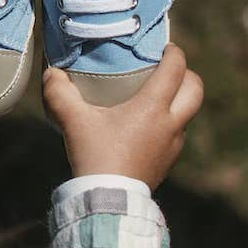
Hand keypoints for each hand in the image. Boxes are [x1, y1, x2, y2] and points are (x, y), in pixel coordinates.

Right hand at [42, 43, 203, 191]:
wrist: (108, 201)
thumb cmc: (95, 156)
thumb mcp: (73, 121)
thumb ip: (59, 92)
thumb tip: (52, 72)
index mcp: (153, 107)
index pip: (176, 68)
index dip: (174, 52)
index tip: (163, 47)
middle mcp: (170, 122)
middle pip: (195, 89)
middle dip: (186, 74)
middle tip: (167, 69)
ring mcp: (173, 143)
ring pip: (189, 112)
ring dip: (179, 99)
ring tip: (156, 95)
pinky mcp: (169, 160)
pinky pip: (178, 133)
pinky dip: (170, 122)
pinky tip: (148, 125)